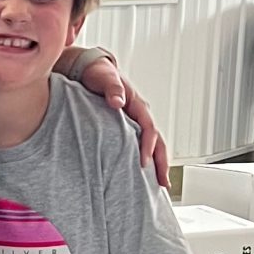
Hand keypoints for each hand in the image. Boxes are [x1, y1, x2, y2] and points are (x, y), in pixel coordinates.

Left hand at [75, 52, 168, 186]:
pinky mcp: (126, 128)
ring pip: (152, 145)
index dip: (149, 146)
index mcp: (137, 104)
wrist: (89, 69)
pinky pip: (139, 145)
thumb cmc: (98, 73)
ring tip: (159, 184)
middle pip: (158, 141)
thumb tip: (118, 102)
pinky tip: (141, 174)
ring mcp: (135, 122)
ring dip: (157, 164)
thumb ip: (112, 88)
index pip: (149, 129)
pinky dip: (145, 158)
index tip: (144, 163)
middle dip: (162, 162)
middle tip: (163, 183)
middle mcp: (140, 114)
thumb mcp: (104, 77)